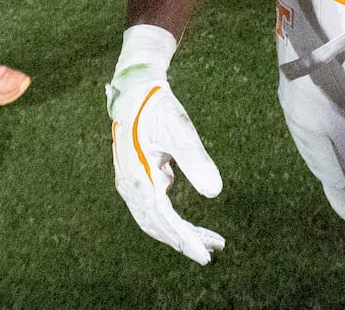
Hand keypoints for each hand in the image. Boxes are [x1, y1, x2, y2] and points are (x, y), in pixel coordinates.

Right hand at [106, 25, 223, 264]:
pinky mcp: (135, 179)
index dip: (184, 239)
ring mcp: (130, 184)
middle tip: (213, 251)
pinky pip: (154, 207)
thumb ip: (196, 160)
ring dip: (180, 232)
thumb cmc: (157, 107)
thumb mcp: (180, 129)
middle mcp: (129, 186)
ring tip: (209, 240)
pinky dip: (172, 219)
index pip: (163, 219)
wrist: (135, 89)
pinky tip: (188, 222)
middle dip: (186, 240)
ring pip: (155, 219)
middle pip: (158, 225)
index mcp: (137, 177)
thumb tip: (215, 193)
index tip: (205, 255)